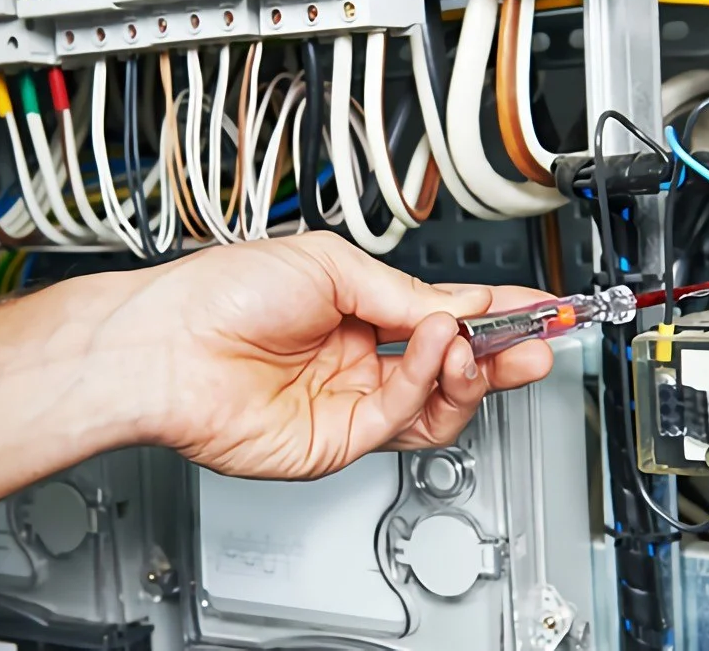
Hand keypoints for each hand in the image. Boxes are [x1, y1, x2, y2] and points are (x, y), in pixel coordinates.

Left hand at [80, 233, 554, 479]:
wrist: (167, 345)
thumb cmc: (219, 294)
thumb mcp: (330, 266)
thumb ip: (403, 294)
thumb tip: (459, 308)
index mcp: (356, 309)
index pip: (445, 315)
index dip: (497, 314)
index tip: (542, 307)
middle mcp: (358, 359)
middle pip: (453, 367)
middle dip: (503, 352)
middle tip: (540, 339)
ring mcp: (349, 402)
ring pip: (438, 402)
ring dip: (470, 370)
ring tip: (475, 341)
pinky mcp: (338, 441)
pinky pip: (403, 418)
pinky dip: (426, 381)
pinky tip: (430, 348)